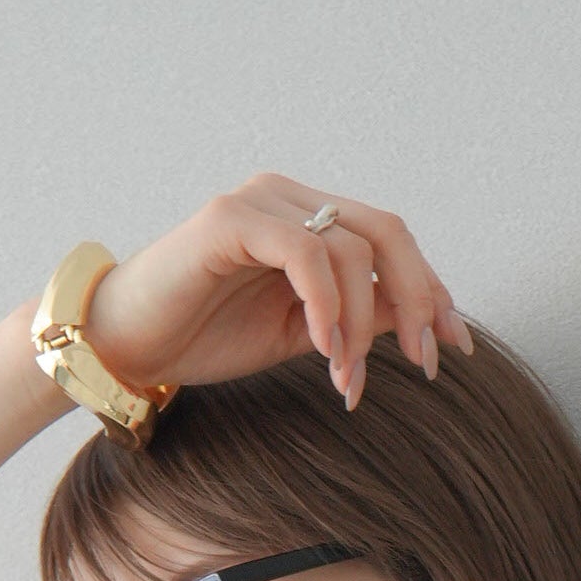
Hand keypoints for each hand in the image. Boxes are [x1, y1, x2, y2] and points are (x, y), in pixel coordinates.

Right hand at [78, 177, 471, 411]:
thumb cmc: (205, 337)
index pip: (388, 241)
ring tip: (348, 381)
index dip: (430, 290)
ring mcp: (260, 202)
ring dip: (361, 324)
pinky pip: (302, 251)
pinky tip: (327, 351)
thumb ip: (357, 321)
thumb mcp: (301, 337)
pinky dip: (327, 303)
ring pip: (347, 248)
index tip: (452, 347)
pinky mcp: (230, 218)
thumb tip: (419, 323)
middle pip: (384, 231)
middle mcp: (289, 199)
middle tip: (426, 362)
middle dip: (417, 298)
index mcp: (309, 221)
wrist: (128, 344)